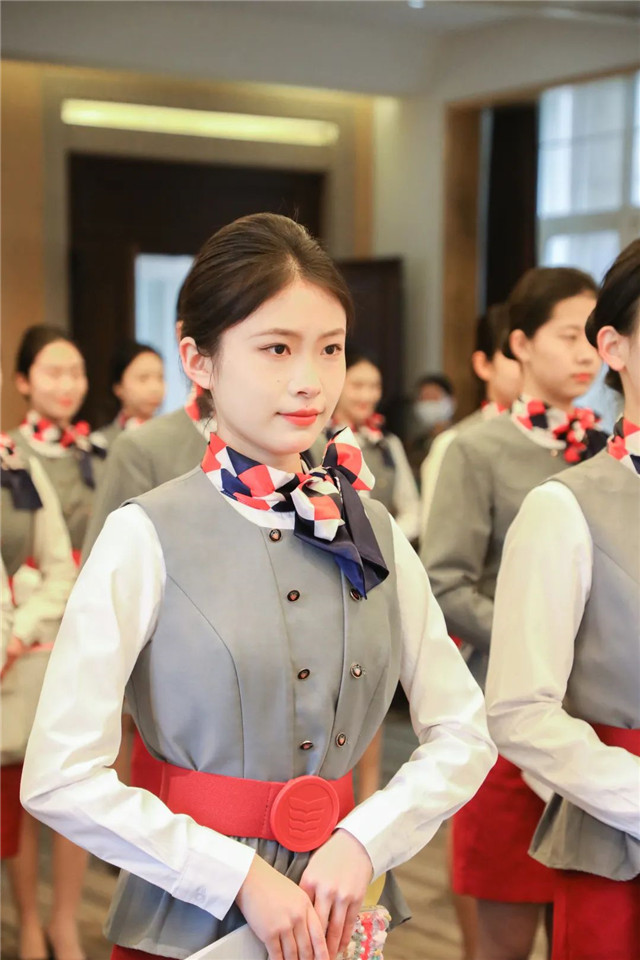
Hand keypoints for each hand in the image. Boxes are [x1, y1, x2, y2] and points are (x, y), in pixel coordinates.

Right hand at [236, 854, 328, 959]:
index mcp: (306, 906)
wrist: (251, 877)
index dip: (323, 953)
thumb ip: (305, 912)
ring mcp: (283, 925)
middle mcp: (298, 917)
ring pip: (293, 955)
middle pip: (307, 948)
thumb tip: (310, 934)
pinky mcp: (268, 933)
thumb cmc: (272, 885)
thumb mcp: (296, 894)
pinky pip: (277, 955)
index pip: (319, 936)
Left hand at [299, 829, 372, 959]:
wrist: (354, 843)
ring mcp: (342, 896)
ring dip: (328, 949)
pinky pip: (348, 925)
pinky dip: (343, 939)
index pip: (301, 914)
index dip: (297, 933)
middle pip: (316, 926)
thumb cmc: (329, 856)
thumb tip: (297, 914)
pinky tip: (339, 949)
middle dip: (311, 947)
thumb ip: (305, 891)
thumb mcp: (311, 869)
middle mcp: (324, 891)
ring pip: (333, 930)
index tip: (293, 947)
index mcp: (309, 882)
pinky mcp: (356, 899)